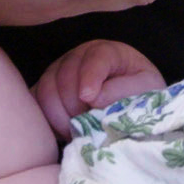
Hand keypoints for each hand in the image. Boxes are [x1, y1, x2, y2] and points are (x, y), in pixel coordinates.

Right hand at [34, 39, 165, 136]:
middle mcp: (79, 56)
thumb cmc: (140, 95)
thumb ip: (125, 90)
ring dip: (60, 115)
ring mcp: (59, 71)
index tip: (89, 98)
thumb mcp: (146, 90)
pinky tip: (63, 132)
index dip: (90, 76)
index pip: (97, 57)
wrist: (128, 105)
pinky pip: (36, 103)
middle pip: (66, 74)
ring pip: (47, 89)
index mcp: (109, 52)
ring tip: (77, 131)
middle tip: (88, 124)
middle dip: (75, 103)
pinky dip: (47, 120)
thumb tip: (95, 98)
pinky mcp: (46, 89)